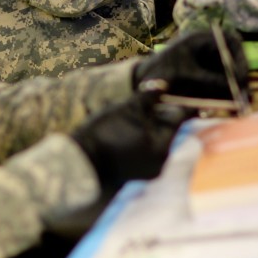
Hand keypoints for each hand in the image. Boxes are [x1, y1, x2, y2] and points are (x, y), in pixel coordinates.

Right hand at [71, 93, 187, 193]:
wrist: (80, 162)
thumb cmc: (103, 134)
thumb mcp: (127, 109)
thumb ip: (148, 97)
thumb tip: (164, 84)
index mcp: (162, 147)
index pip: (177, 117)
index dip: (172, 101)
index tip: (169, 93)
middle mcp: (161, 162)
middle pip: (167, 128)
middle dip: (157, 113)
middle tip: (144, 102)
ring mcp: (150, 170)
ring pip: (156, 138)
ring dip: (148, 125)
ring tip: (130, 116)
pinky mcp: (138, 173)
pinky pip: (147, 150)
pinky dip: (141, 138)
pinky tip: (126, 130)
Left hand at [133, 29, 248, 102]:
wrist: (143, 86)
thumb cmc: (159, 72)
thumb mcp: (185, 76)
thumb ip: (209, 81)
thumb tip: (234, 88)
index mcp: (202, 39)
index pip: (232, 42)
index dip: (240, 59)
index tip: (240, 78)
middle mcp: (210, 51)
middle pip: (235, 62)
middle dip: (240, 82)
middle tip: (244, 99)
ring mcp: (210, 66)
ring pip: (231, 79)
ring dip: (237, 94)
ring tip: (239, 110)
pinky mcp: (209, 82)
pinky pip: (223, 90)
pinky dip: (228, 100)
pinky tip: (232, 112)